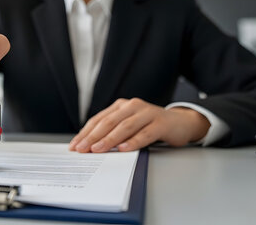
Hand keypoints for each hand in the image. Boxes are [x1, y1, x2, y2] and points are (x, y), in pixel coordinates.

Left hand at [68, 98, 209, 152]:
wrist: (180, 122)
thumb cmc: (151, 125)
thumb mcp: (130, 125)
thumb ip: (113, 132)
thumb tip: (90, 146)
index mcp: (122, 106)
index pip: (99, 119)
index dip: (85, 132)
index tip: (75, 145)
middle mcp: (133, 106)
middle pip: (109, 122)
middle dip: (93, 136)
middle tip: (82, 149)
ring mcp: (147, 113)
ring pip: (125, 126)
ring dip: (109, 139)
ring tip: (98, 149)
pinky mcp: (160, 123)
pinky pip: (145, 133)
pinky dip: (133, 141)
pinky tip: (124, 149)